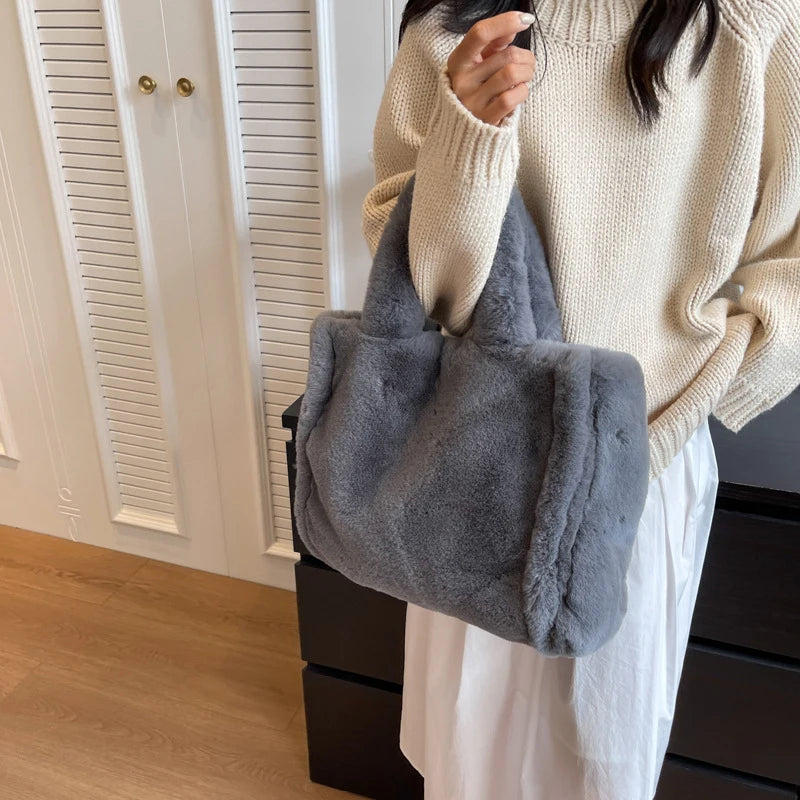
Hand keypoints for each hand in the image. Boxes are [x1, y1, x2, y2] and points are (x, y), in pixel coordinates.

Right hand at [446, 10, 535, 126]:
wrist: (465, 130)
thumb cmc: (476, 90)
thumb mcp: (478, 64)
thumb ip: (493, 44)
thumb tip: (512, 28)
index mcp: (458, 62)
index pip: (480, 33)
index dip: (505, 22)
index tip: (525, 20)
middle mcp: (462, 81)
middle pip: (506, 55)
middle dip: (526, 56)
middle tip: (528, 63)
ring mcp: (473, 102)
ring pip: (511, 74)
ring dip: (527, 72)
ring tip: (526, 76)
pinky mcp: (485, 118)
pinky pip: (512, 97)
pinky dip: (522, 91)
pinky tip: (519, 92)